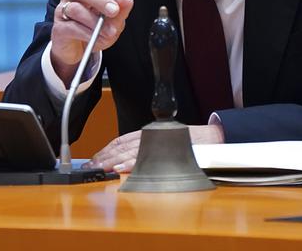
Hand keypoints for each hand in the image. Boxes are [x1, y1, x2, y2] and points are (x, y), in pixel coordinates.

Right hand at [51, 0, 133, 83]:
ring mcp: (63, 10)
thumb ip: (121, 12)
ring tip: (109, 31)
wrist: (78, 50)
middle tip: (114, 11)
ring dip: (94, 20)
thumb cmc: (95, 30)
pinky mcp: (58, 28)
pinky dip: (86, 33)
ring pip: (76, 9)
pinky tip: (95, 37)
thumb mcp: (113, 23)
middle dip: (101, 0)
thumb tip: (127, 0)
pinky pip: (71, 27)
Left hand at [86, 124, 223, 172]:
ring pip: (129, 152)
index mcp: (148, 133)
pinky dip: (131, 164)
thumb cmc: (188, 142)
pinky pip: (145, 159)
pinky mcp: (165, 153)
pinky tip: (119, 169)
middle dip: (104, 157)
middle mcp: (150, 136)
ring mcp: (157, 144)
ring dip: (112, 161)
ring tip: (99, 168)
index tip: (95, 159)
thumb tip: (126, 160)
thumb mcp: (163, 140)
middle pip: (122, 147)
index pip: (122, 141)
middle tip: (89, 166)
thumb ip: (147, 147)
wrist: (211, 138)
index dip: (107, 150)